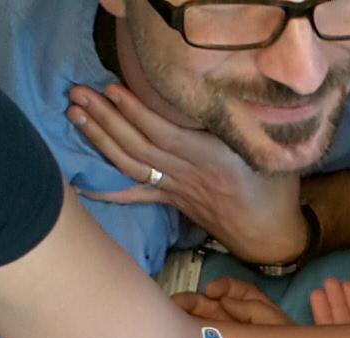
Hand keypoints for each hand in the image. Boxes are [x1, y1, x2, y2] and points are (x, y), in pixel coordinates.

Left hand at [66, 83, 306, 262]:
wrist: (271, 236)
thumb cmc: (275, 191)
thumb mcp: (270, 154)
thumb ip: (246, 127)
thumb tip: (229, 93)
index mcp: (212, 161)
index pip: (165, 135)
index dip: (136, 113)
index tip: (112, 89)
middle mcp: (189, 176)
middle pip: (138, 147)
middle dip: (105, 119)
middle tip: (77, 94)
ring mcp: (177, 190)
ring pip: (132, 165)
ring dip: (100, 140)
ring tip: (75, 114)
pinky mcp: (174, 200)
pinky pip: (137, 194)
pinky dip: (109, 189)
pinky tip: (83, 183)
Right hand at [172, 275, 291, 326]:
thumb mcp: (275, 325)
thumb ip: (252, 310)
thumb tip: (223, 300)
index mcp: (257, 310)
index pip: (237, 292)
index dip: (223, 287)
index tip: (211, 290)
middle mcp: (240, 323)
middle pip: (214, 307)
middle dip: (195, 302)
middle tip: (178, 303)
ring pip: (204, 325)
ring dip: (187, 318)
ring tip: (171, 316)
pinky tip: (178, 335)